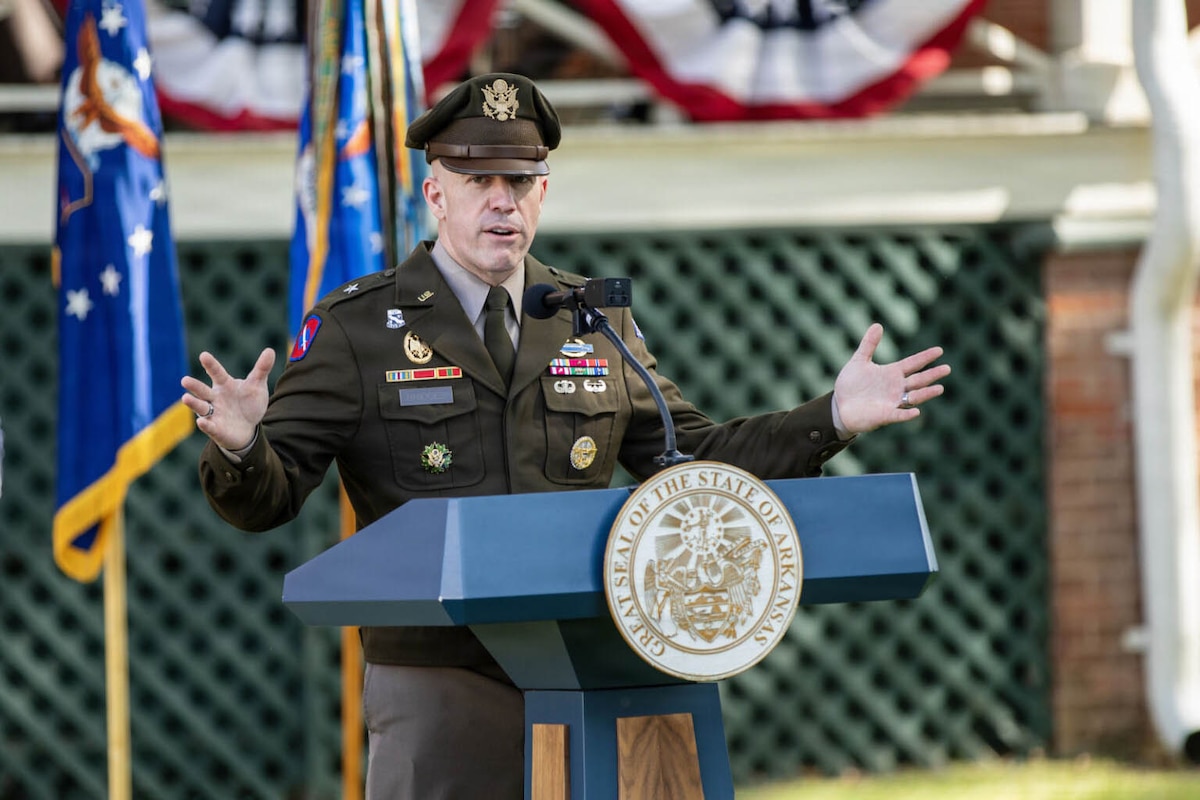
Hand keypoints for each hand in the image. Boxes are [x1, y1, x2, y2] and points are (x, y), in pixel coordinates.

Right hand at [181, 348, 275, 450]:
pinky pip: (209, 426)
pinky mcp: (216, 429)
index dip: (211, 365)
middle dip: (194, 386)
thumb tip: (270, 350)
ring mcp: (214, 414)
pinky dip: (205, 425)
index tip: (204, 355)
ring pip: (201, 407)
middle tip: (184, 380)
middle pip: (203, 390)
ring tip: (185, 398)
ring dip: (193, 403)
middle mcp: (215, 398)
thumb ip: (262, 369)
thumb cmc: (248, 403)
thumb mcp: (257, 385)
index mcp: (224, 385)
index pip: (217, 373)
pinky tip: (202, 422)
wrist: (248, 428)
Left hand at [833, 323, 948, 434]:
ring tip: (940, 388)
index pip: (913, 364)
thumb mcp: (859, 361)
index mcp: (892, 373)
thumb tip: (877, 324)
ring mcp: (892, 402)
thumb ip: (869, 344)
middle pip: (918, 380)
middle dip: (932, 375)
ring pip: (914, 397)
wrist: (839, 405)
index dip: (925, 357)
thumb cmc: (851, 385)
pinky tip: (916, 411)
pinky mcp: (885, 415)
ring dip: (926, 393)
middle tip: (947, 368)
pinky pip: (898, 414)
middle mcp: (896, 387)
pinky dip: (907, 414)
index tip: (939, 350)